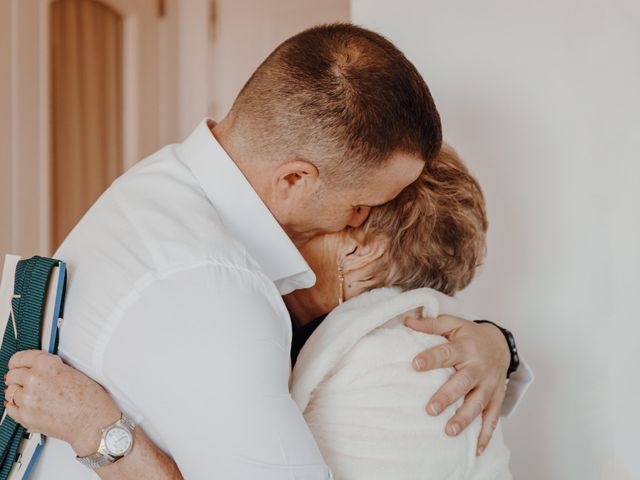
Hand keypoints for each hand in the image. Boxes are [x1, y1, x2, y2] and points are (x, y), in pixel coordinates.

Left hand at [5, 350, 120, 455]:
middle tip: (25, 380)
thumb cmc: (90, 400)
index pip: (20, 358)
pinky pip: (10, 409)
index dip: (19, 361)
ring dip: (18, 392)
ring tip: (31, 395)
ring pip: (10, 392)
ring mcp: (27, 399)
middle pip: (12, 375)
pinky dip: (15, 406)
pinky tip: (24, 405)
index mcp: (47, 365)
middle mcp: (34, 380)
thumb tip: (37, 370)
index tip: (18, 364)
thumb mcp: (73, 373)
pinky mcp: (25, 417)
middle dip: (18, 377)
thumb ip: (51, 369)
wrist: (93, 422)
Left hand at [404, 315, 508, 454]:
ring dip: (464, 418)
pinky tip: (476, 450)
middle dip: (447, 396)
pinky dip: (485, 435)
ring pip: (477, 403)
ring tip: (449, 431)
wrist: (501, 343)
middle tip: (430, 409)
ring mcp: (490, 384)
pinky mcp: (496, 397)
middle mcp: (478, 367)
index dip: (431, 359)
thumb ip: (430, 325)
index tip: (415, 365)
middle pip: (462, 383)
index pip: (446, 353)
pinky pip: (492, 418)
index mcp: (465, 347)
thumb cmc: (470, 335)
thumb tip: (406, 320)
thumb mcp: (452, 324)